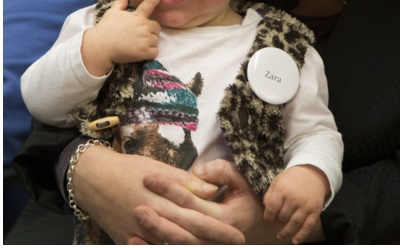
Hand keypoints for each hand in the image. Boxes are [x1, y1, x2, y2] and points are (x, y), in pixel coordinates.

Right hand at [73, 146, 237, 244]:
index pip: (197, 218)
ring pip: (171, 246)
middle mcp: (153, 220)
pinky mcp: (127, 240)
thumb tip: (212, 189)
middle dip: (212, 243)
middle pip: (188, 237)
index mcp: (163, 201)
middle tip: (234, 244)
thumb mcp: (157, 167)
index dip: (218, 229)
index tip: (237, 234)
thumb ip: (184, 182)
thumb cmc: (128, 168)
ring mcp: (139, 234)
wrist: (92, 179)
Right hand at [81, 0, 162, 75]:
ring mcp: (144, 39)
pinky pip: (155, 52)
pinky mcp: (144, 52)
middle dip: (151, 31)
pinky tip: (140, 53)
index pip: (149, 4)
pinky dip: (150, 54)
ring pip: (156, 40)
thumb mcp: (112, 13)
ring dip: (150, 43)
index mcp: (136, 16)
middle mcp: (143, 26)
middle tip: (140, 36)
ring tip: (137, 45)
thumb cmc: (105, 29)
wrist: (100, 47)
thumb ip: (119, 1)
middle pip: (157, 27)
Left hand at [128, 159, 264, 243]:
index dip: (170, 189)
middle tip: (137, 204)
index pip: (191, 202)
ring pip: (178, 244)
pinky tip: (134, 240)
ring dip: (155, 233)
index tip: (149, 177)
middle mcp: (215, 239)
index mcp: (226, 218)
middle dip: (159, 216)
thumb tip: (197, 171)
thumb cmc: (245, 196)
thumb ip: (220, 171)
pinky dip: (153, 247)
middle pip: (182, 228)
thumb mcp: (240, 178)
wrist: (253, 221)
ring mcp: (207, 247)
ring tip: (136, 219)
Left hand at [263, 165, 328, 244]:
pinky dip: (301, 236)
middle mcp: (294, 198)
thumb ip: (270, 194)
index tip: (267, 218)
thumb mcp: (278, 180)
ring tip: (280, 235)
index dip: (268, 216)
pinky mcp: (315, 211)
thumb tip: (265, 207)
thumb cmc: (291, 178)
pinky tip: (294, 241)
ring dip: (286, 232)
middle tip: (277, 219)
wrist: (312, 173)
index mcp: (282, 189)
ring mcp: (305, 205)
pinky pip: (307, 226)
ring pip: (294, 224)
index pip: (272, 207)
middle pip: (282, 217)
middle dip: (278, 220)